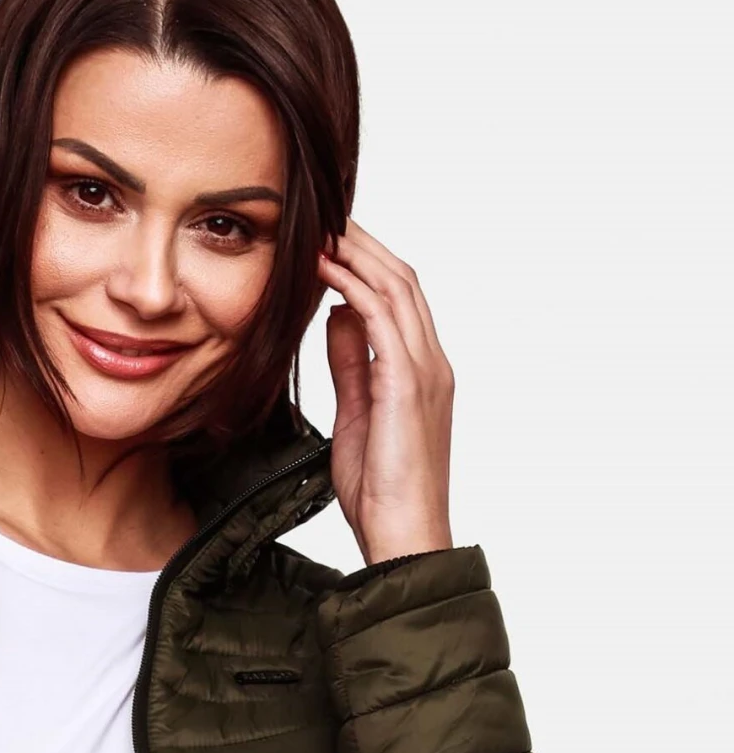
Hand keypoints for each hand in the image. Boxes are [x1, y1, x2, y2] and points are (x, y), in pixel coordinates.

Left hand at [318, 219, 454, 568]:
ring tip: (321, 228)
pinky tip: (324, 270)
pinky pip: (382, 318)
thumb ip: (351, 365)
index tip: (328, 241)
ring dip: (357, 253)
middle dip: (364, 243)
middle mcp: (431, 362)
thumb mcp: (357, 416)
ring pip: (396, 288)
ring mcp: (425, 370)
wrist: (404, 536)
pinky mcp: (408, 383)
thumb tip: (336, 317)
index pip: (398, 299)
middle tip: (325, 215)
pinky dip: (352, 286)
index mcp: (421, 372)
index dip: (366, 264)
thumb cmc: (382, 492)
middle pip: (402, 280)